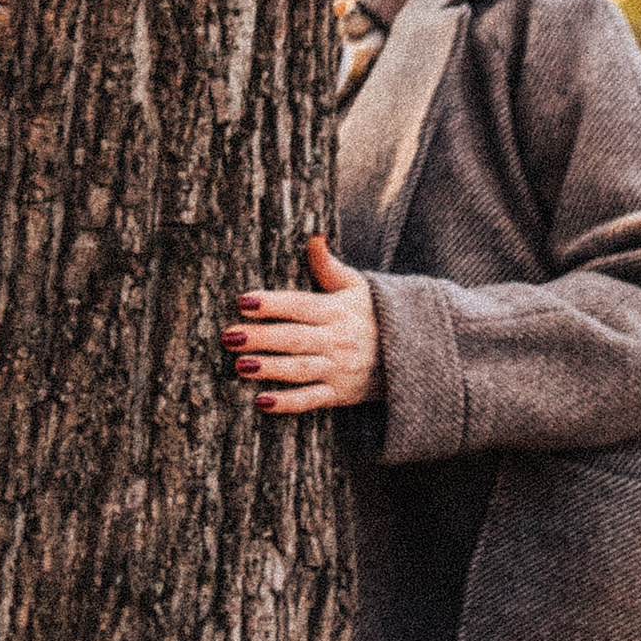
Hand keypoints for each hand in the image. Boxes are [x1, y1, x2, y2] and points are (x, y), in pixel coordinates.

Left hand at [228, 235, 381, 413]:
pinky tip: (261, 402)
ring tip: (240, 365)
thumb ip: (329, 265)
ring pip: (300, 369)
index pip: (300, 305)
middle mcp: (337, 340)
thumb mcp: (357, 286)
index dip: (272, 304)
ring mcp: (339, 369)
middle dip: (262, 337)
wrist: (411, 353)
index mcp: (337, 311)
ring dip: (270, 369)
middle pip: (295, 338)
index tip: (243, 301)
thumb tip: (314, 236)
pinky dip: (288, 403)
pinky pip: (311, 400)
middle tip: (229, 336)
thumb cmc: (372, 314)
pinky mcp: (340, 394)